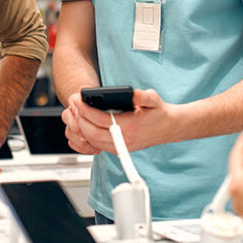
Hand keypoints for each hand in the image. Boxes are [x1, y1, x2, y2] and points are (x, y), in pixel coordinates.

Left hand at [62, 89, 179, 154]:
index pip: (100, 120)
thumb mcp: (154, 99)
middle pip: (92, 133)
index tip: (78, 101)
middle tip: (72, 104)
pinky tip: (84, 123)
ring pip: (93, 141)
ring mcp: (122, 146)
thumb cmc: (160, 112)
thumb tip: (132, 94)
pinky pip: (98, 144)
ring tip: (76, 112)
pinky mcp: (120, 148)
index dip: (86, 111)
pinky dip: (88, 135)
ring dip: (81, 127)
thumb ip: (143, 96)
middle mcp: (124, 139)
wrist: (170, 128)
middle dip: (79, 119)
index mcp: (130, 126)